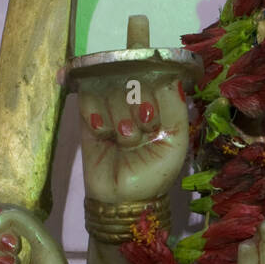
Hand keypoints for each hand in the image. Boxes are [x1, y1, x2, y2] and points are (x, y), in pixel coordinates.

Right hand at [78, 71, 189, 203]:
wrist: (123, 197)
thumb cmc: (154, 171)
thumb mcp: (176, 140)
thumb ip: (175, 105)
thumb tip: (171, 73)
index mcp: (159, 101)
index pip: (154, 66)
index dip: (151, 66)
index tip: (155, 85)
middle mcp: (134, 98)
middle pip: (131, 75)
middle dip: (139, 104)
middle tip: (144, 128)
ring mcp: (110, 104)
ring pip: (110, 88)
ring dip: (120, 118)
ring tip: (124, 141)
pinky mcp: (88, 114)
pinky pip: (88, 98)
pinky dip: (97, 116)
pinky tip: (103, 133)